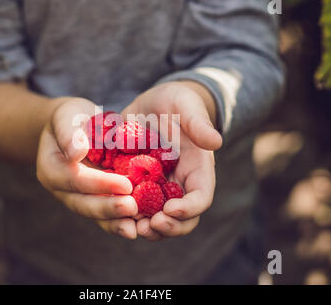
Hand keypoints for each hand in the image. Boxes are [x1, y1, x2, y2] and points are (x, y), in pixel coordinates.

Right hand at [36, 97, 137, 238]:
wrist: (76, 127)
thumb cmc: (71, 118)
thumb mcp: (67, 117)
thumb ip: (68, 132)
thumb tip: (75, 152)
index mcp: (51, 168)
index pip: (76, 179)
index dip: (99, 184)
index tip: (125, 184)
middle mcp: (61, 189)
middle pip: (83, 203)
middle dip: (108, 208)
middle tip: (132, 208)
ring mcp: (76, 198)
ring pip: (94, 215)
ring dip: (115, 222)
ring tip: (136, 228)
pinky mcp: (92, 201)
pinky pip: (104, 216)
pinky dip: (119, 222)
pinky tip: (137, 227)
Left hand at [122, 81, 221, 240]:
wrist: (152, 104)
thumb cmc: (175, 101)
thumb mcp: (186, 105)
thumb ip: (198, 123)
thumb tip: (216, 142)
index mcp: (197, 169)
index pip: (201, 197)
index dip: (189, 209)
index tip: (170, 209)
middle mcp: (180, 184)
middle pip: (182, 218)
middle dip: (168, 227)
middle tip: (148, 226)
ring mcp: (158, 188)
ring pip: (158, 218)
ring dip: (147, 228)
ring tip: (132, 228)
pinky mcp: (138, 186)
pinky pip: (135, 207)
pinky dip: (127, 215)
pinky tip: (114, 214)